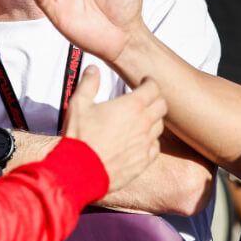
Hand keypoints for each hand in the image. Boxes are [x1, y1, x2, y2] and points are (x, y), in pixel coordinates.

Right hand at [63, 66, 165, 192]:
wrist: (79, 170)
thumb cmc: (80, 137)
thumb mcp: (79, 103)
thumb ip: (89, 83)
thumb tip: (93, 70)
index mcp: (132, 106)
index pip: (154, 88)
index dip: (150, 83)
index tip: (145, 82)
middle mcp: (143, 123)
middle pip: (162, 105)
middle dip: (155, 99)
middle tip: (145, 99)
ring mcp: (145, 144)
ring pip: (160, 126)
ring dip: (153, 120)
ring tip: (141, 119)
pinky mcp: (143, 161)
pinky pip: (155, 147)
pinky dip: (150, 141)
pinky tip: (140, 141)